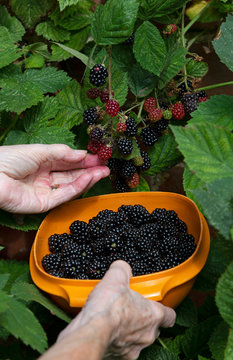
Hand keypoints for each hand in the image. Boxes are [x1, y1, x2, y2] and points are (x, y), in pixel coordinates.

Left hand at [0, 144, 109, 213]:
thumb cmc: (10, 158)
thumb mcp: (40, 150)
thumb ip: (63, 153)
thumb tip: (83, 153)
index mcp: (41, 162)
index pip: (67, 161)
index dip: (82, 159)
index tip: (98, 157)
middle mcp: (44, 177)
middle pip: (71, 174)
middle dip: (89, 170)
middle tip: (106, 166)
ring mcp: (44, 191)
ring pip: (70, 185)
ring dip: (87, 178)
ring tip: (103, 172)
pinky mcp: (43, 204)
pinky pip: (64, 195)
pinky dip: (77, 187)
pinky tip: (89, 178)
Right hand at [58, 261, 175, 359]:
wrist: (91, 331)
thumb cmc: (108, 308)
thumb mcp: (116, 277)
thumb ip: (122, 270)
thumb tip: (121, 267)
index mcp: (152, 315)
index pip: (169, 315)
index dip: (164, 310)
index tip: (157, 306)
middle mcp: (147, 335)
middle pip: (153, 329)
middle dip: (143, 320)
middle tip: (130, 309)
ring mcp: (134, 349)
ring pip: (137, 341)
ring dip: (129, 332)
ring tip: (115, 321)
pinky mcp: (119, 358)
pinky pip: (121, 350)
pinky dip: (115, 342)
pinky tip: (105, 331)